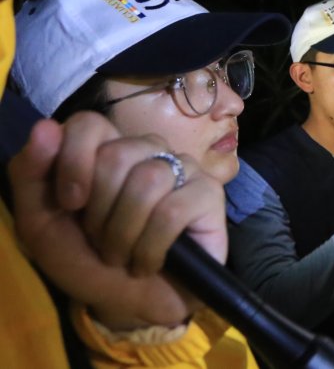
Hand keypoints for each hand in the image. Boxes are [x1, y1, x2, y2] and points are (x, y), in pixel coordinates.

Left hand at [9, 114, 227, 330]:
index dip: (73, 163)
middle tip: (102, 240)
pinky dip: (151, 247)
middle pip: (117, 154)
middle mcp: (148, 151)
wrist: (129, 304)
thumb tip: (45, 126)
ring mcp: (184, 169)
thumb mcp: (41, 223)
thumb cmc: (87, 262)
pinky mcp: (209, 194)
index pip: (90, 124)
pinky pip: (174, 209)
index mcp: (108, 149)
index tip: (70, 205)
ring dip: (124, 233)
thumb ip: (30, 174)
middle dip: (100, 211)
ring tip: (124, 255)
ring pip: (148, 180)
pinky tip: (149, 262)